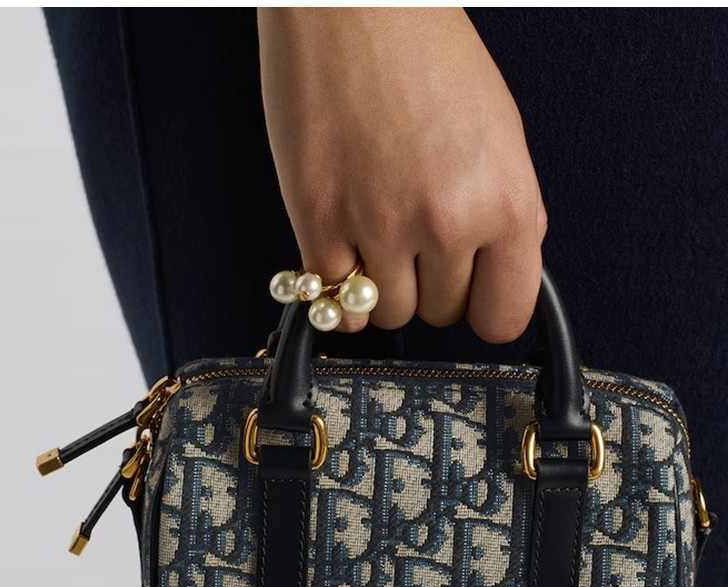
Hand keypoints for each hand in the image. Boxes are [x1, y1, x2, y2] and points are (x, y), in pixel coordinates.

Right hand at [258, 8, 545, 339]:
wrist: (353, 5)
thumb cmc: (426, 55)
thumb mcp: (499, 139)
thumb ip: (500, 218)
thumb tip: (490, 277)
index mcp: (507, 202)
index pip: (503, 317)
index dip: (487, 309)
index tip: (474, 298)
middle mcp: (446, 222)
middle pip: (442, 315)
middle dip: (432, 286)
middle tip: (419, 245)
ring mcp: (378, 226)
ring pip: (388, 314)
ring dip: (383, 288)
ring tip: (378, 240)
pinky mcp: (318, 222)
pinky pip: (333, 300)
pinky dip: (337, 290)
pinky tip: (344, 255)